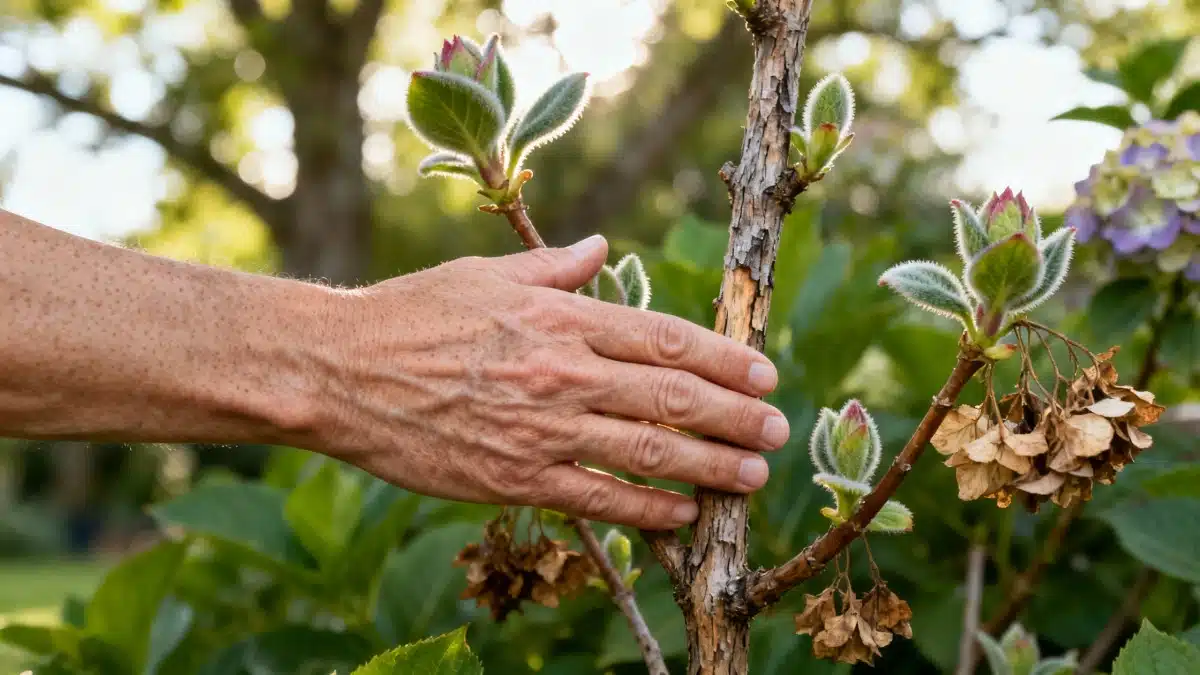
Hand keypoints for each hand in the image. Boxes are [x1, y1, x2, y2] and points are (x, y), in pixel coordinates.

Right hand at [307, 235, 788, 528]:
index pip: (664, 340)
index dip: (723, 359)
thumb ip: (556, 268)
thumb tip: (603, 246)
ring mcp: (541, 430)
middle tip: (776, 432)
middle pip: (671, 398)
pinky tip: (683, 513)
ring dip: (709, 466)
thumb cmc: (410, 313)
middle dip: (734, 416)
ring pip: (647, 452)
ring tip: (752, 476)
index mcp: (560, 317)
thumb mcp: (485, 274)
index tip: (763, 374)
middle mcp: (562, 372)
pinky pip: (597, 499)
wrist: (339, 371)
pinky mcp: (514, 478)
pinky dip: (647, 508)